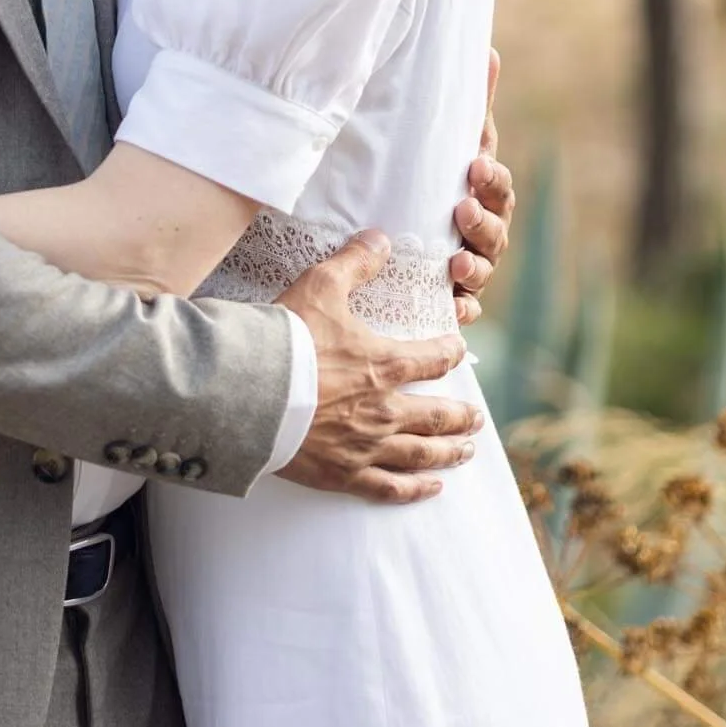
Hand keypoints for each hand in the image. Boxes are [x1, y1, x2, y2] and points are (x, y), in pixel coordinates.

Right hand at [277, 231, 482, 503]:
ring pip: (421, 453)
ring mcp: (366, 446)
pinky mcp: (343, 474)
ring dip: (448, 451)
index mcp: (385, 364)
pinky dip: (415, 489)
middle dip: (461, 416)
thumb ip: (355, 262)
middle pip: (437, 414)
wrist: (249, 392)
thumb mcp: (321, 286)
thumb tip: (380, 237)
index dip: (449, 352)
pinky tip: (430, 489)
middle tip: (476, 418)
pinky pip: (390, 488)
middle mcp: (385, 409)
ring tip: (465, 451)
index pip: (433, 358)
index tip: (457, 349)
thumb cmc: (286, 338)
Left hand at [449, 48, 513, 325]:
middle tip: (461, 210)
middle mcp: (484, 232)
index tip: (475, 165)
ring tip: (455, 263)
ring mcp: (472, 267)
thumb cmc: (437, 180)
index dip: (491, 177)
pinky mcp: (452, 298)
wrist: (406, 230)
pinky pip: (463, 309)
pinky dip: (461, 310)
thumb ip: (471, 104)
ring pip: (481, 270)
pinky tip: (455, 310)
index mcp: (485, 194)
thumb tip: (489, 49)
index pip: (497, 185)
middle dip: (482, 221)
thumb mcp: (449, 142)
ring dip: (473, 267)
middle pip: (495, 230)